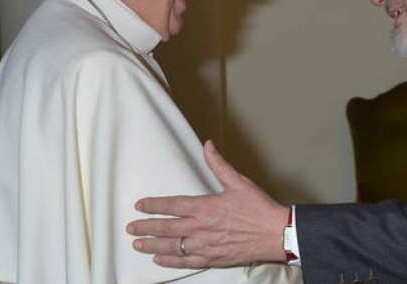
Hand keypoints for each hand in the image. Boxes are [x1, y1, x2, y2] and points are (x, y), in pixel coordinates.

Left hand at [127, 140, 288, 267]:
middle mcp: (201, 227)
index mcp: (206, 207)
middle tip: (130, 227)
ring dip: (152, 245)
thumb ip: (219, 164)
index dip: (153, 205)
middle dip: (146, 227)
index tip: (140, 205)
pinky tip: (160, 259)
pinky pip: (186, 261)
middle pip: (166, 228)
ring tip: (138, 244)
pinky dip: (170, 261)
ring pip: (172, 246)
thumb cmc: (259, 209)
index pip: (172, 205)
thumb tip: (208, 145)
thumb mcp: (238, 182)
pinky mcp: (212, 258)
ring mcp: (205, 245)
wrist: (275, 234)